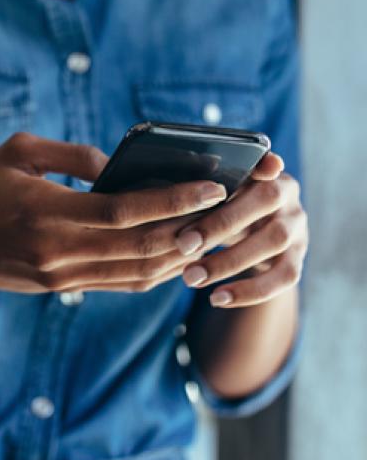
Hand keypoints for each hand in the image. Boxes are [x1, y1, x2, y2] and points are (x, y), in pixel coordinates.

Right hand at [0, 133, 226, 294]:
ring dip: (180, 254)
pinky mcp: (63, 288)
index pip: (125, 211)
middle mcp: (58, 249)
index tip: (211, 186)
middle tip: (227, 209)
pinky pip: (121, 283)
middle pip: (141, 245)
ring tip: (210, 231)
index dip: (173, 200)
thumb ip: (71, 154)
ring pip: (138, 271)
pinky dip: (155, 271)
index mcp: (46, 211)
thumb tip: (118, 166)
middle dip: (190, 228)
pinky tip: (177, 254)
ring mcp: (62, 275)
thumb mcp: (17, 154)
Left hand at [176, 152, 307, 307]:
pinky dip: (249, 291)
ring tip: (190, 277)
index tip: (232, 177)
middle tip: (182, 244)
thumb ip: (195, 185)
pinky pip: (283, 277)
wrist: (247, 234)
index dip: (257, 164)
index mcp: (263, 168)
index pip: (263, 161)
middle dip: (220, 224)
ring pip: (273, 241)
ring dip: (229, 261)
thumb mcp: (206, 191)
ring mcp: (297, 226)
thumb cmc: (215, 204)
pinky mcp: (297, 258)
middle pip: (264, 201)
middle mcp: (287, 193)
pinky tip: (216, 298)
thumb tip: (162, 188)